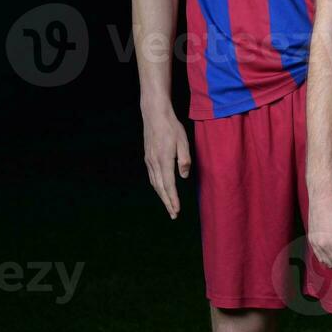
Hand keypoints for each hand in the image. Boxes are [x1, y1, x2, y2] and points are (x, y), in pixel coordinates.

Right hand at [141, 103, 190, 218]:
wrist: (154, 115)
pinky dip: (158, 187)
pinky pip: (153, 177)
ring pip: (155, 184)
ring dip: (162, 196)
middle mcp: (154, 163)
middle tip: (174, 215)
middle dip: (167, 203)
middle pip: (160, 188)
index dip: (173, 199)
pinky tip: (162, 190)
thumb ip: (184, 159)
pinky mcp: (148, 158)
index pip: (169, 185)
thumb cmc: (171, 127)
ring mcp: (149, 161)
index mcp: (164, 160)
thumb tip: (184, 177)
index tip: (177, 210)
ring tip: (169, 206)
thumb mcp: (183, 141)